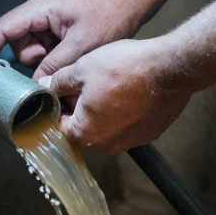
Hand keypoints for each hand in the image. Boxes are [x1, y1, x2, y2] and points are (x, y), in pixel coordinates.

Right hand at [0, 0, 148, 79]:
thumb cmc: (111, 14)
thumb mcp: (81, 47)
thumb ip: (54, 67)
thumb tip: (36, 86)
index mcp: (40, 7)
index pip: (2, 28)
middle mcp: (39, 7)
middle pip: (17, 41)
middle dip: (32, 58)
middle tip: (55, 64)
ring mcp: (47, 14)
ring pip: (31, 46)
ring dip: (45, 57)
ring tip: (69, 55)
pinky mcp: (56, 22)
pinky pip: (44, 44)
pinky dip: (54, 53)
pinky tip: (71, 52)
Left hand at [41, 39, 191, 153]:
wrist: (170, 68)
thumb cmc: (124, 68)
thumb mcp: (82, 68)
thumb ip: (59, 81)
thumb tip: (46, 85)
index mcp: (85, 134)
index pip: (60, 126)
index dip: (59, 105)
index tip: (63, 89)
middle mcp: (106, 146)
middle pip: (84, 129)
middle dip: (81, 108)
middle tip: (87, 83)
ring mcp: (130, 142)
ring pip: (107, 127)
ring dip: (103, 110)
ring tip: (111, 84)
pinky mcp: (149, 134)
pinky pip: (128, 125)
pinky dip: (125, 112)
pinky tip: (129, 90)